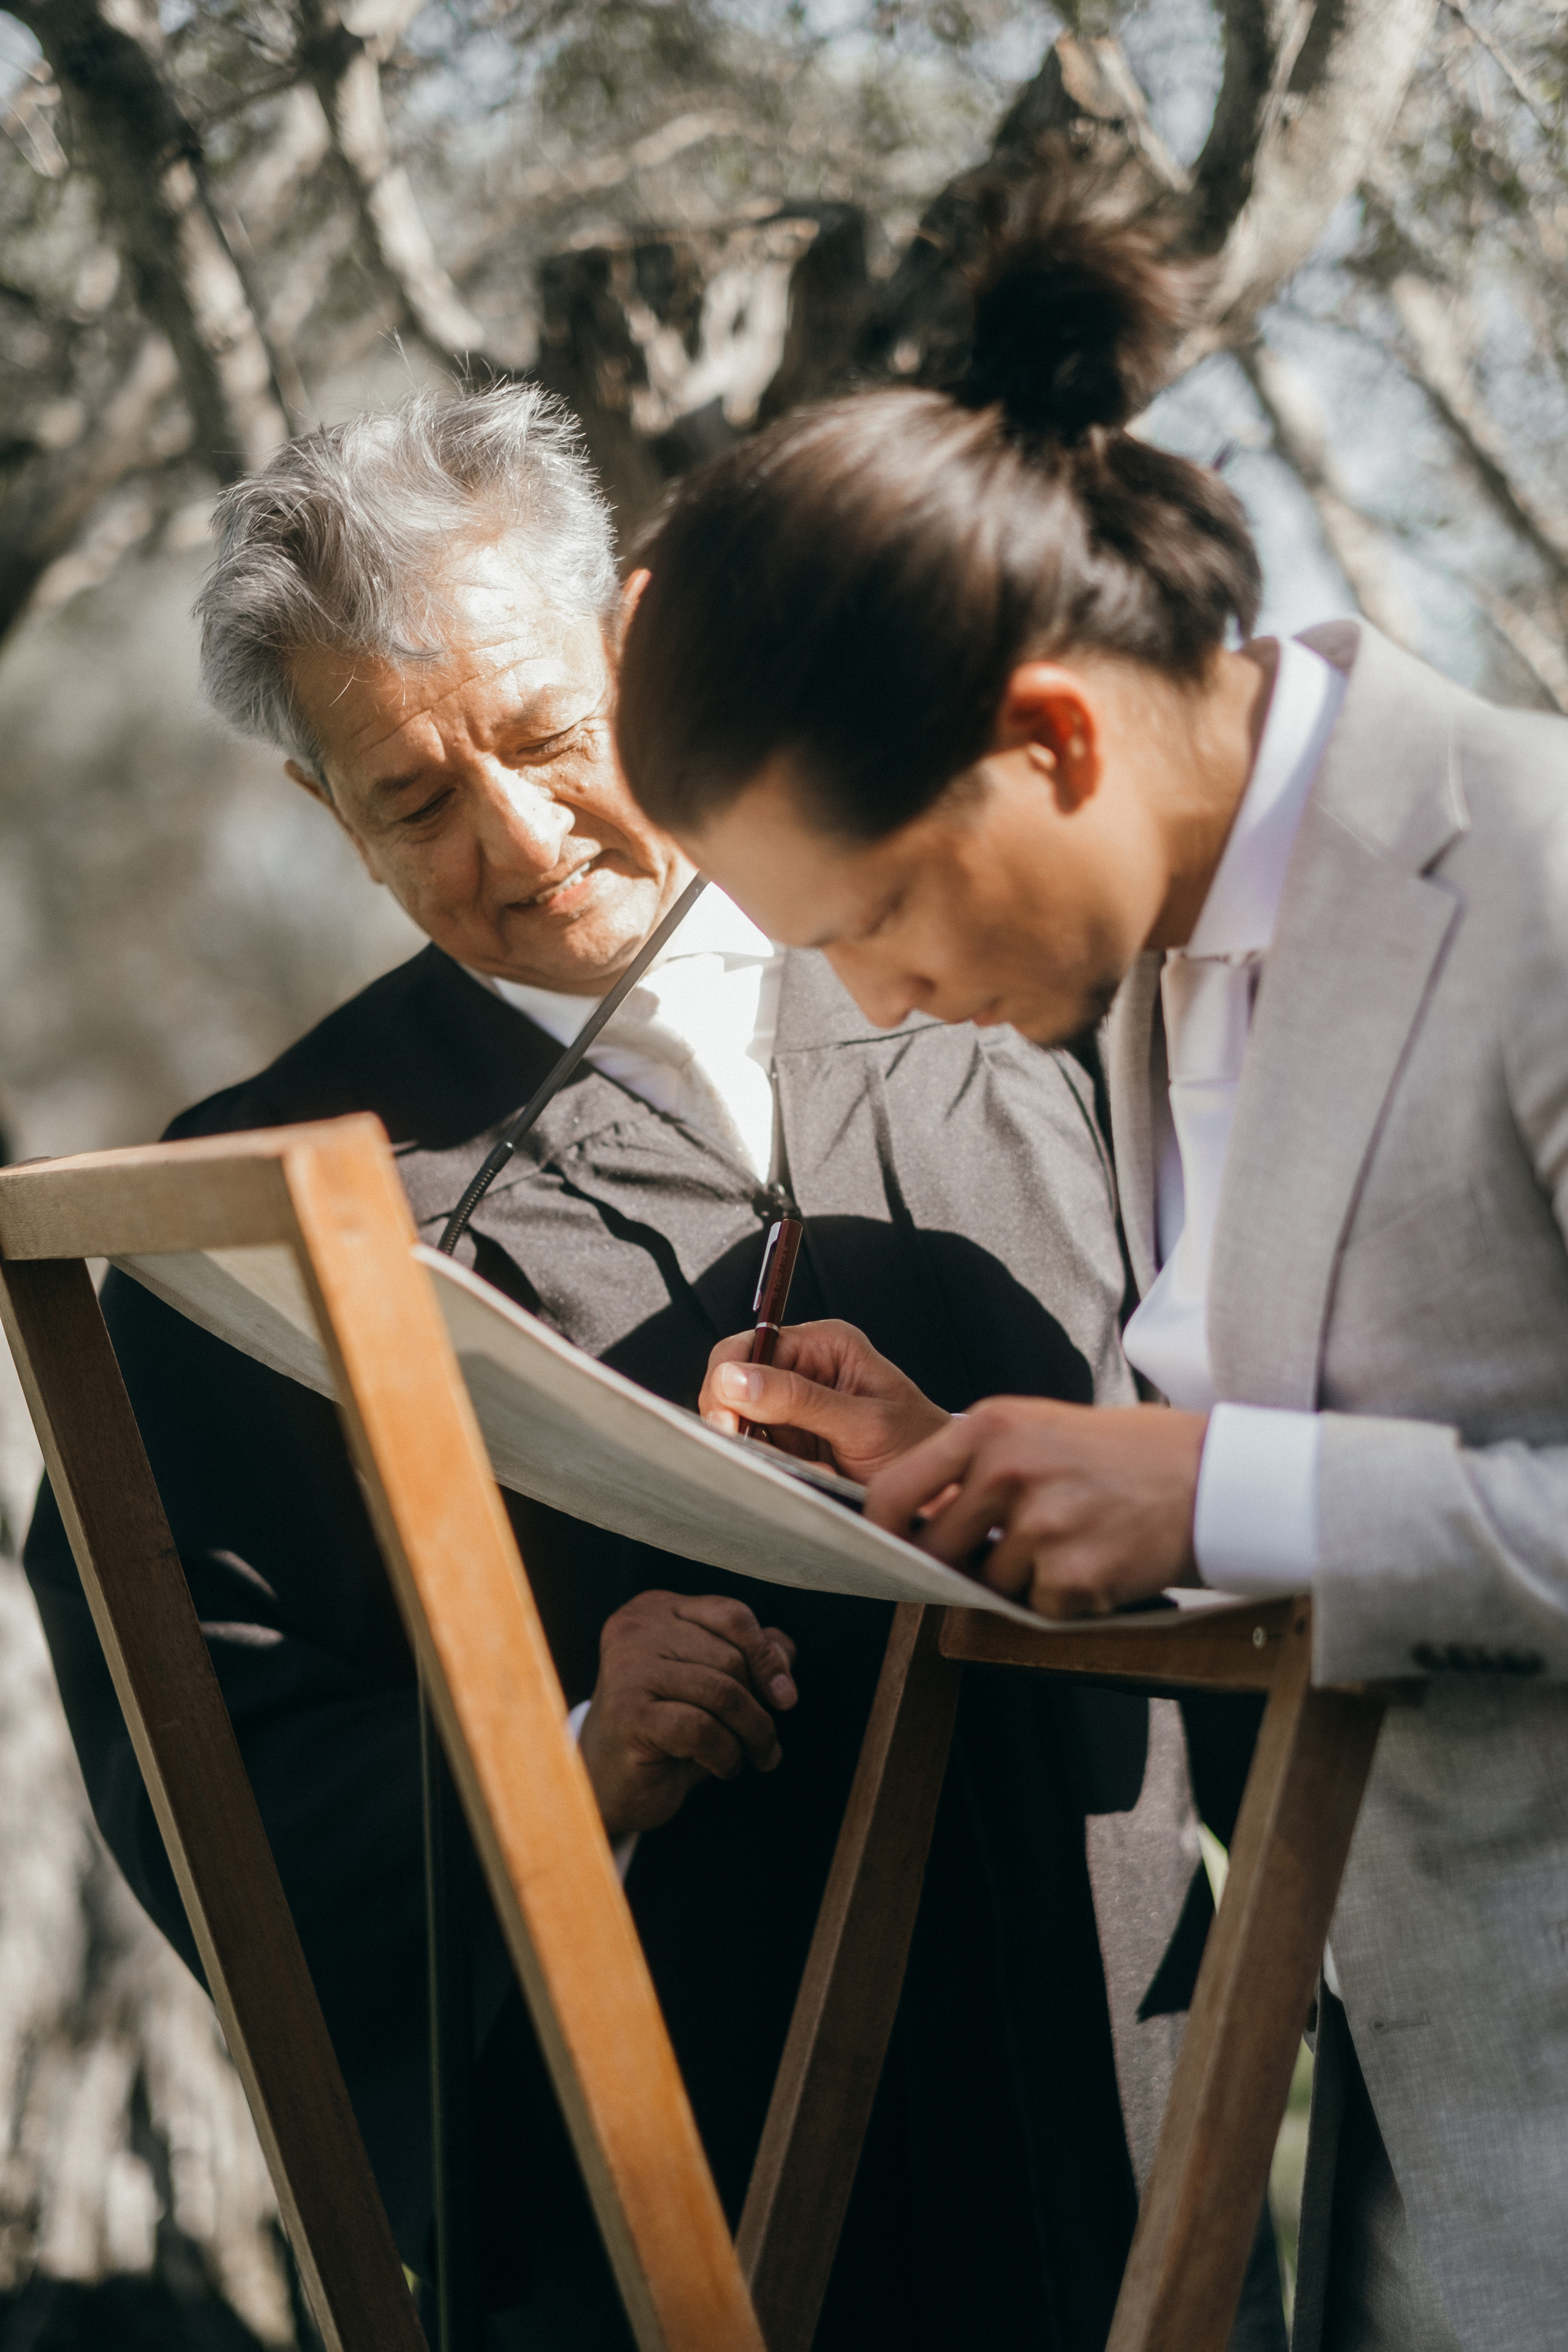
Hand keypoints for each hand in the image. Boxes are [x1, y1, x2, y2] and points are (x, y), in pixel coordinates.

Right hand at [576, 1591, 798, 1839]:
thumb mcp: (710, 1681)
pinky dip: (726, 1754)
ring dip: (752, 1734)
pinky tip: (724, 1767)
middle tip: (767, 1743)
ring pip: (721, 1693)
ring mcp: (627, 1670)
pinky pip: (701, 1729)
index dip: (767, 1657)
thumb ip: (748, 1656)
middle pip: (730, 1657)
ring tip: (756, 1756)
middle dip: (761, 1708)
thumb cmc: (667, 1724)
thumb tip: (786, 1653)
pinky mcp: (627, 1715)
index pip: (731, 1614)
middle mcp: (636, 1630)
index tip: (786, 1697)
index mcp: (656, 1609)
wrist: (611, 1779)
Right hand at [699, 1318, 949, 1483]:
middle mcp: (805, 1366)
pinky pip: (758, 1448)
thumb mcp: (863, 1423)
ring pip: (740, 1420)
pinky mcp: (791, 1437)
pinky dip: (775, 1467)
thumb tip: (735, 1379)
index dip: (727, 1381)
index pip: (749, 1345)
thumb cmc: (917, 1445)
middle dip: (740, 1422)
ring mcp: (795, 1404)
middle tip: (759, 1454)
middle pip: (734, 1382)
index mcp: (824, 1344)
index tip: (728, 1421)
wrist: (941, 1488)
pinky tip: (812, 1472)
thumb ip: (799, 1400)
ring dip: (762, 1451)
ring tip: (811, 1467)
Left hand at [863, 1399, 1207, 1619]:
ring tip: (1073, 1540)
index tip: (884, 1544)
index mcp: (991, 1428)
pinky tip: (1098, 1561)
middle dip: (955, 1563)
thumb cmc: (1125, 1454)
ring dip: (1022, 1578)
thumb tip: (917, 1521)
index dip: (881, 1529)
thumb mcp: (1039, 1430)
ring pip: (990, 1583)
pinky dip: (1063, 1597)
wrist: (1213, 1478)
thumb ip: (976, 1466)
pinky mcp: (1073, 1578)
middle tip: (997, 1552)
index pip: (895, 1492)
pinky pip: (1038, 1607)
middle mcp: (1009, 1472)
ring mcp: (1041, 1527)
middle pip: (935, 1550)